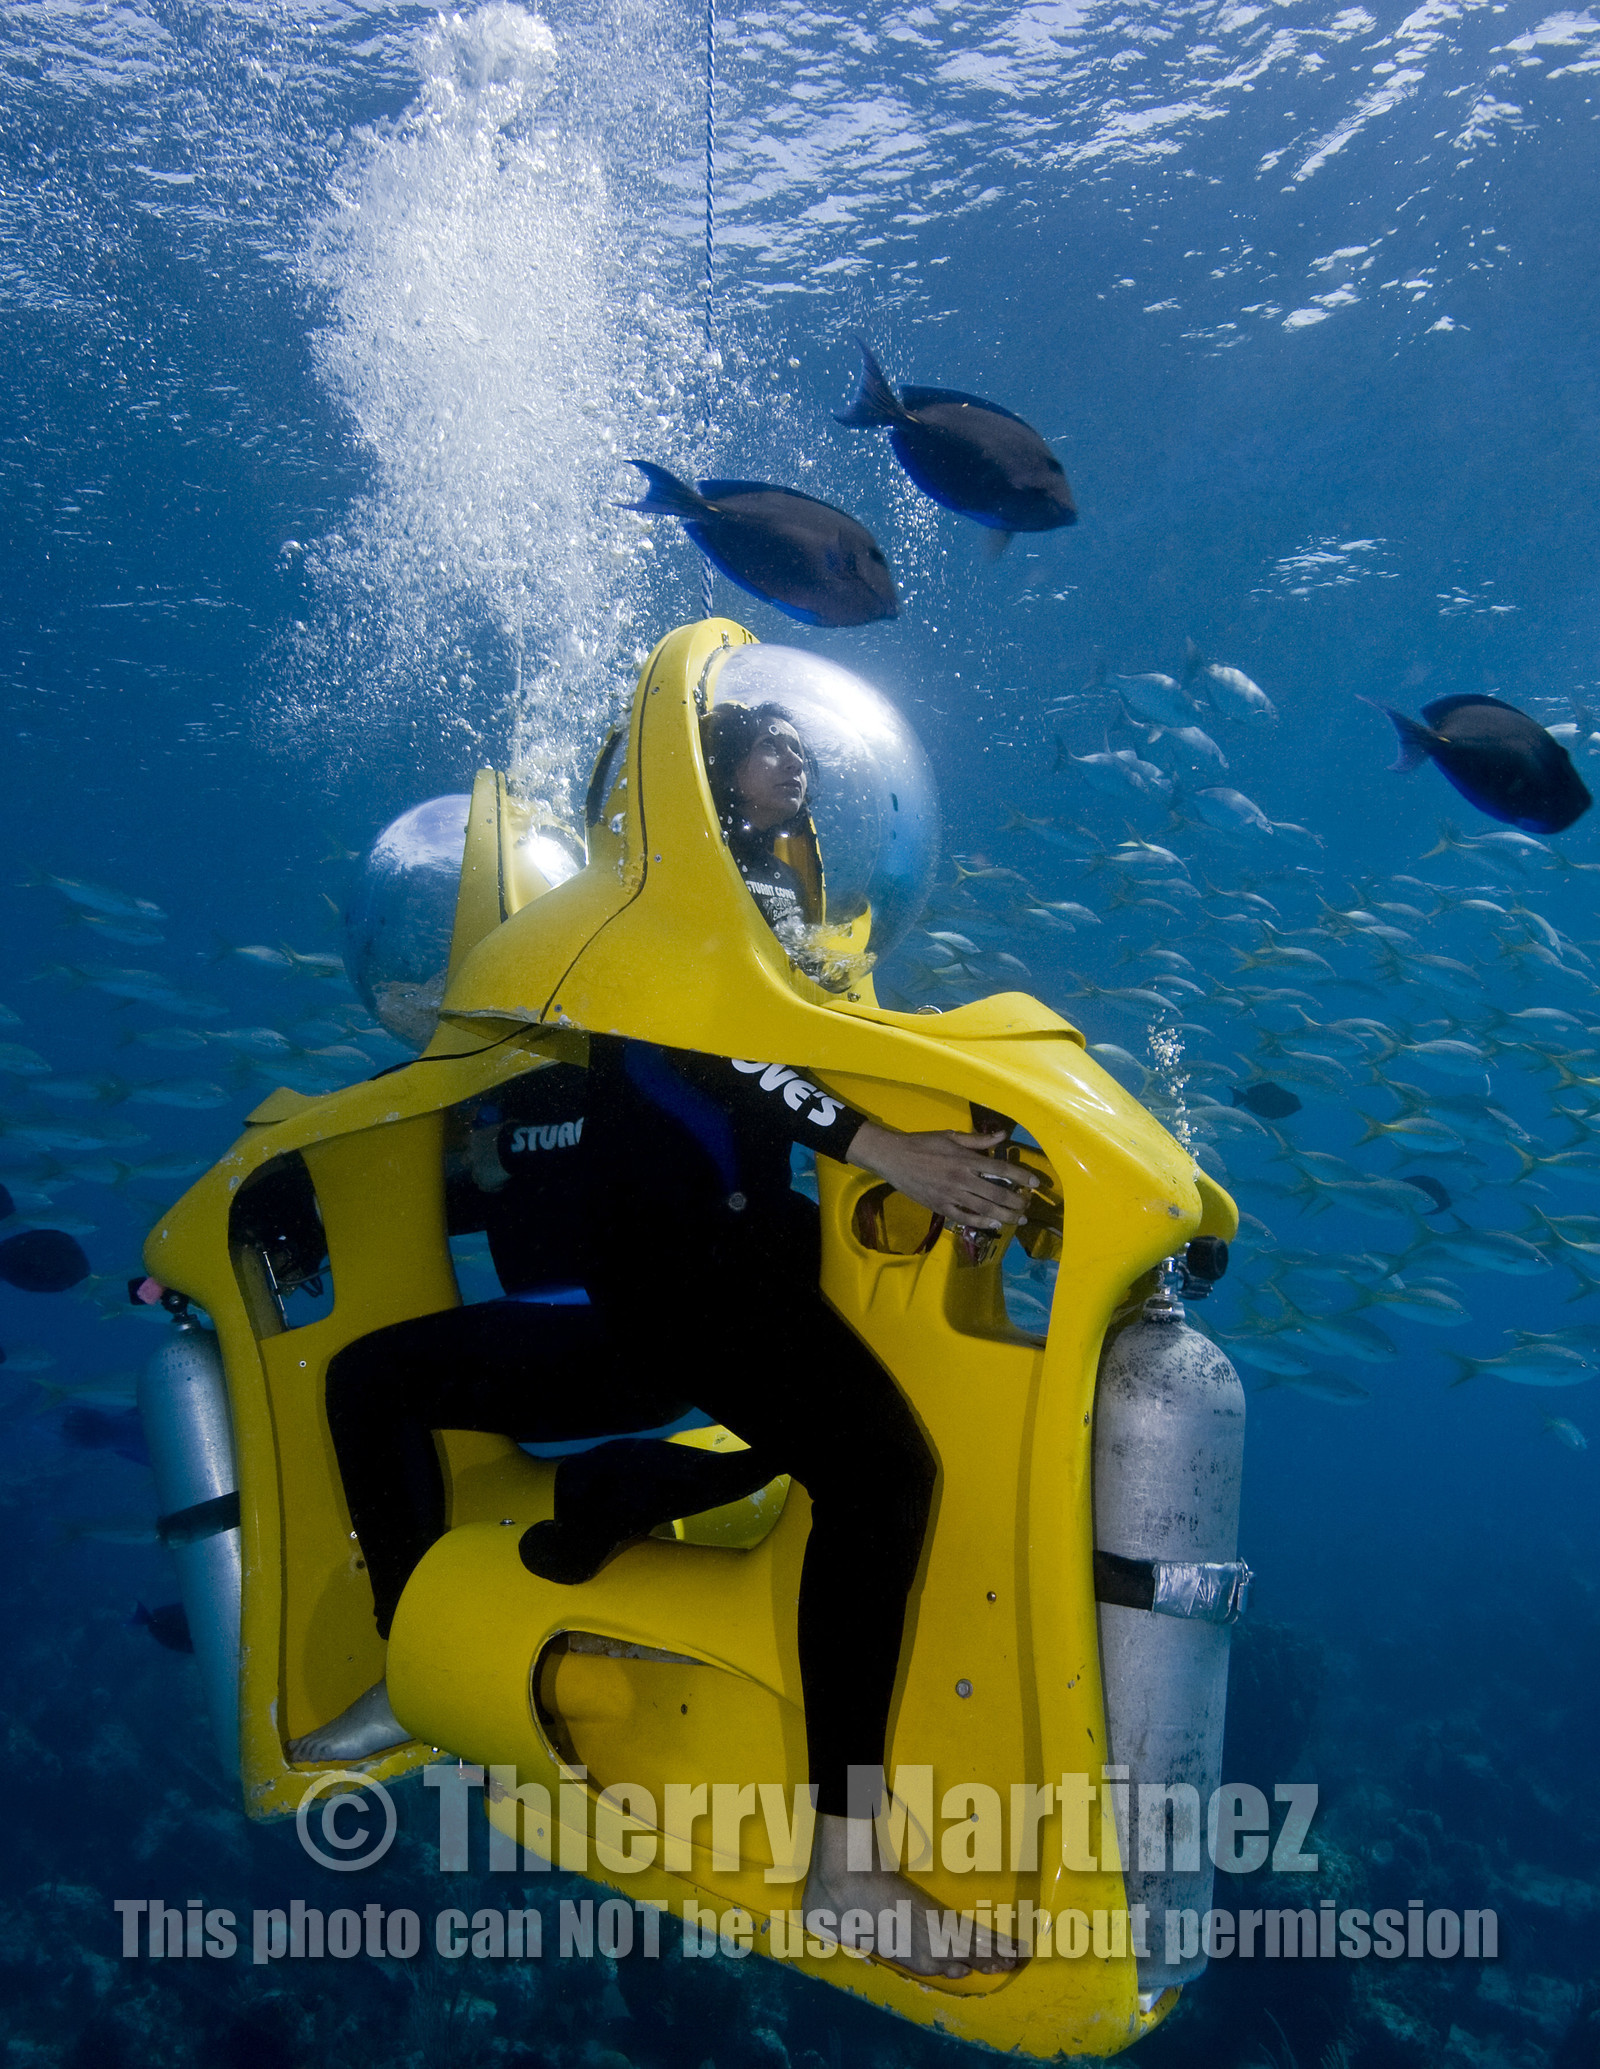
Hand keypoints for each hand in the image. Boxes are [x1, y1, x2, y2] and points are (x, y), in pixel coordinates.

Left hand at [466, 1126, 508, 1192]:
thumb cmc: (511, 1133)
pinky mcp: (484, 1181)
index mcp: (475, 1138)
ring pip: (475, 1176)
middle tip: (485, 1163)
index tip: (482, 1147)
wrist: (515, 1149)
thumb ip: (497, 1132)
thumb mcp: (503, 1128)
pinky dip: (494, 1186)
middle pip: (465, 1160)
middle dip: (472, 1161)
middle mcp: (471, 1154)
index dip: (474, 1145)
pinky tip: (502, 1185)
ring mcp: (476, 1169)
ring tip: (494, 1176)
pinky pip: (485, 1187)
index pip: (467, 1141)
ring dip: (483, 1175)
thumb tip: (504, 1133)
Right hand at [848, 1123, 1041, 1230]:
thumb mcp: (951, 1136)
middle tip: (1027, 1206)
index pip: (1001, 1169)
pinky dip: (981, 1222)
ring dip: (1005, 1216)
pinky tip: (994, 1225)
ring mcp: (951, 1195)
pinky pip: (965, 1217)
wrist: (893, 1157)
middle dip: (1016, 1202)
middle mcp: (962, 1179)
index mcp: (965, 1159)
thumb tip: (1003, 1135)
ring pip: (984, 1209)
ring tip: (1018, 1220)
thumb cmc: (922, 1143)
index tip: (1035, 1183)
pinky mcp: (940, 1206)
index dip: (1020, 1176)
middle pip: (996, 1194)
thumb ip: (978, 1139)